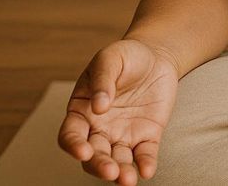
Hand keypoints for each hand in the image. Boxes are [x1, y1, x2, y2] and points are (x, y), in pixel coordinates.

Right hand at [57, 39, 179, 184]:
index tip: (83, 151)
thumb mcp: (111, 58)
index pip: (71, 135)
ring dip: (121, 171)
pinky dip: (145, 163)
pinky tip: (147, 170)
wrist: (156, 55)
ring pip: (117, 160)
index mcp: (82, 111)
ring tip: (127, 179)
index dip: (74, 146)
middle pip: (93, 155)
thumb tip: (99, 106)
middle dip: (100, 165)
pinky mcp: (147, 135)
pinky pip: (144, 154)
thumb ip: (104, 79)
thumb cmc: (126, 56)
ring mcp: (123, 134)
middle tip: (110, 171)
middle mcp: (99, 128)